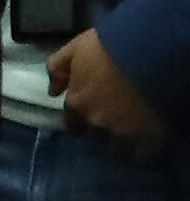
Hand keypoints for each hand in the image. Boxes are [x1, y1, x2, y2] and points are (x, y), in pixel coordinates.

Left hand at [50, 29, 167, 152]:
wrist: (148, 52)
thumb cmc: (109, 46)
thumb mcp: (75, 49)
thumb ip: (57, 69)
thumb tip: (52, 91)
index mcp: (77, 103)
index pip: (72, 121)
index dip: (82, 118)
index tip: (93, 112)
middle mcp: (94, 122)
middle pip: (93, 134)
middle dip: (101, 129)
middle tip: (115, 119)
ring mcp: (120, 132)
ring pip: (117, 146)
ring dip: (122, 140)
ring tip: (132, 129)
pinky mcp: (146, 139)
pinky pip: (142, 154)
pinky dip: (144, 149)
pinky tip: (147, 138)